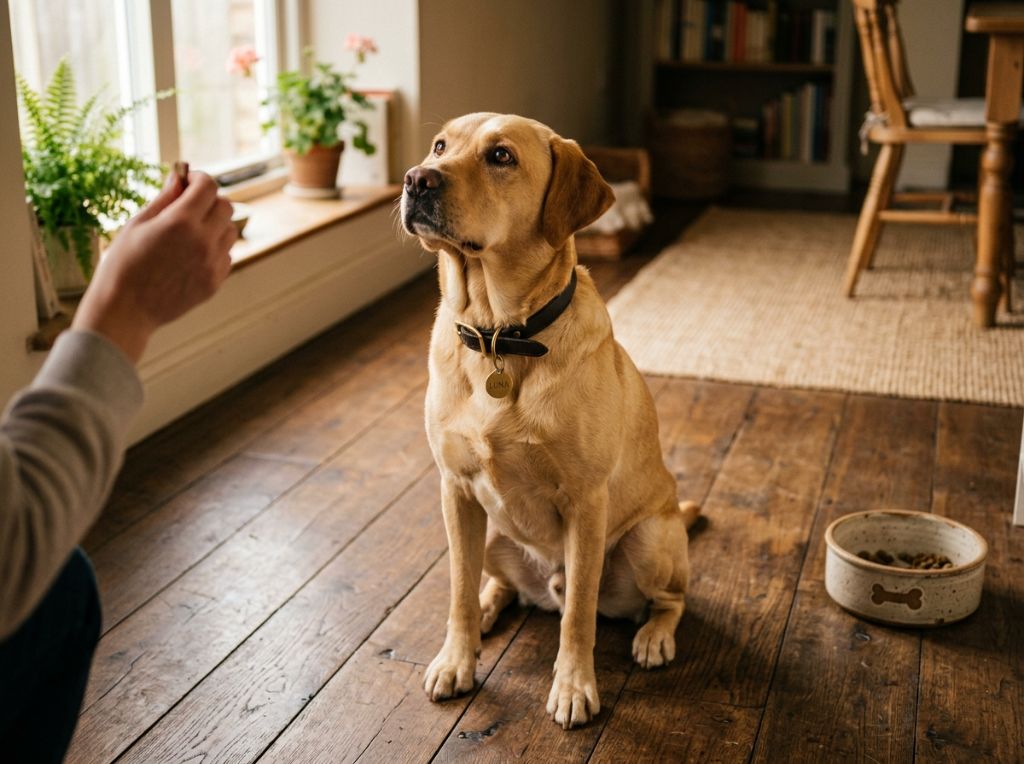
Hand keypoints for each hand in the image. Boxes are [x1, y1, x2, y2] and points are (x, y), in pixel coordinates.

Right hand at [72, 171, 236, 361]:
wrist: (125, 310)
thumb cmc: (123, 264)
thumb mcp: (138, 223)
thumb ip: (164, 198)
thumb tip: (180, 176)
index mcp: (181, 221)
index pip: (208, 187)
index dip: (198, 179)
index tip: (188, 181)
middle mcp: (203, 241)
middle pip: (225, 207)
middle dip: (209, 200)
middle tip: (189, 205)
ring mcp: (212, 264)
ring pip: (230, 231)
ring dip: (215, 225)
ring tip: (190, 232)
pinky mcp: (215, 282)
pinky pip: (226, 255)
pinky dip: (215, 249)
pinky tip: (192, 254)